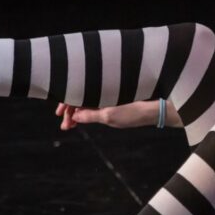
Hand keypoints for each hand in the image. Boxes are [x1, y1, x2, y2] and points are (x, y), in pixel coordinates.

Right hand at [55, 100, 174, 129]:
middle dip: (69, 110)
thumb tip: (75, 116)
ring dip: (76, 112)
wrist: (153, 110)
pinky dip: (86, 111)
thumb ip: (89, 115)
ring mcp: (106, 94)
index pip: (75, 92)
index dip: (65, 104)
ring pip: (85, 100)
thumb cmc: (133, 112)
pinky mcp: (111, 99)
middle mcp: (100, 88)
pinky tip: (82, 118)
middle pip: (78, 96)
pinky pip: (93, 103)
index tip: (60, 116)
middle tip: (65, 126)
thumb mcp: (108, 117)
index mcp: (98, 88)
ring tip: (71, 125)